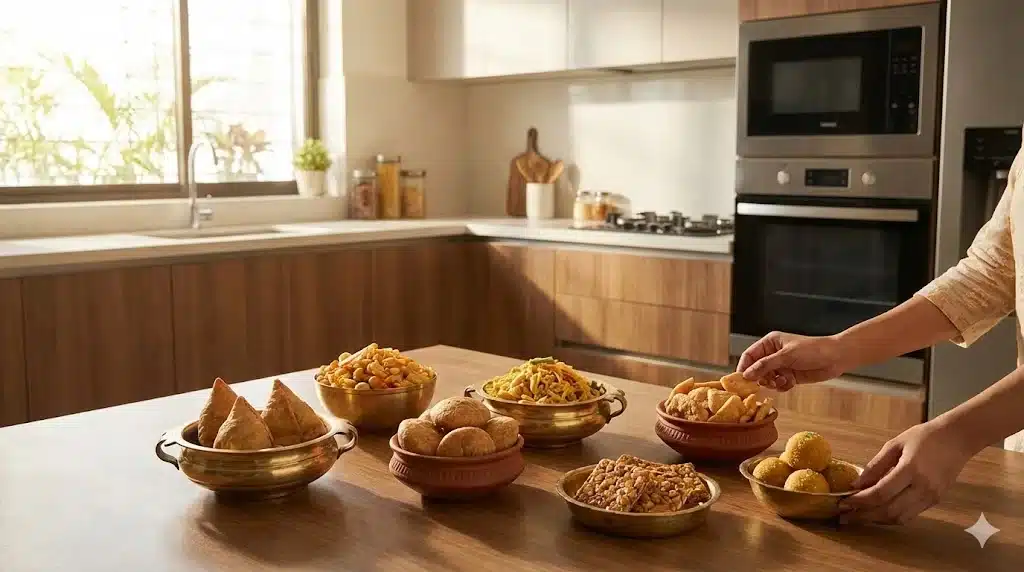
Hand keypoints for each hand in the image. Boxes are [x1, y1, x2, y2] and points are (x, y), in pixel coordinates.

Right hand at [737, 332, 847, 390]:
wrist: (835, 358)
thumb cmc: (812, 350)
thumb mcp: (786, 356)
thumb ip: (765, 365)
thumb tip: (746, 375)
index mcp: (770, 343)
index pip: (749, 355)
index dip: (744, 367)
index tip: (741, 380)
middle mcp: (773, 354)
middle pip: (756, 369)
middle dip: (760, 378)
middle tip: (765, 384)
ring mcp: (782, 366)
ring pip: (767, 378)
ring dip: (772, 383)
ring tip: (781, 382)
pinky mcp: (790, 376)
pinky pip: (778, 384)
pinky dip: (782, 386)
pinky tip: (790, 383)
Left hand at [840, 421, 972, 524]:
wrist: (957, 439)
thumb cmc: (923, 437)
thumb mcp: (894, 444)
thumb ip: (875, 466)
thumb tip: (856, 485)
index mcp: (911, 469)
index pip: (881, 493)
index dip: (860, 501)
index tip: (843, 502)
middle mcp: (923, 487)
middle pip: (890, 511)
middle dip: (864, 516)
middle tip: (845, 516)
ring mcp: (931, 496)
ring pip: (900, 518)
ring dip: (877, 520)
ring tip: (858, 516)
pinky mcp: (935, 501)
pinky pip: (910, 515)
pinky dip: (891, 517)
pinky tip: (877, 512)